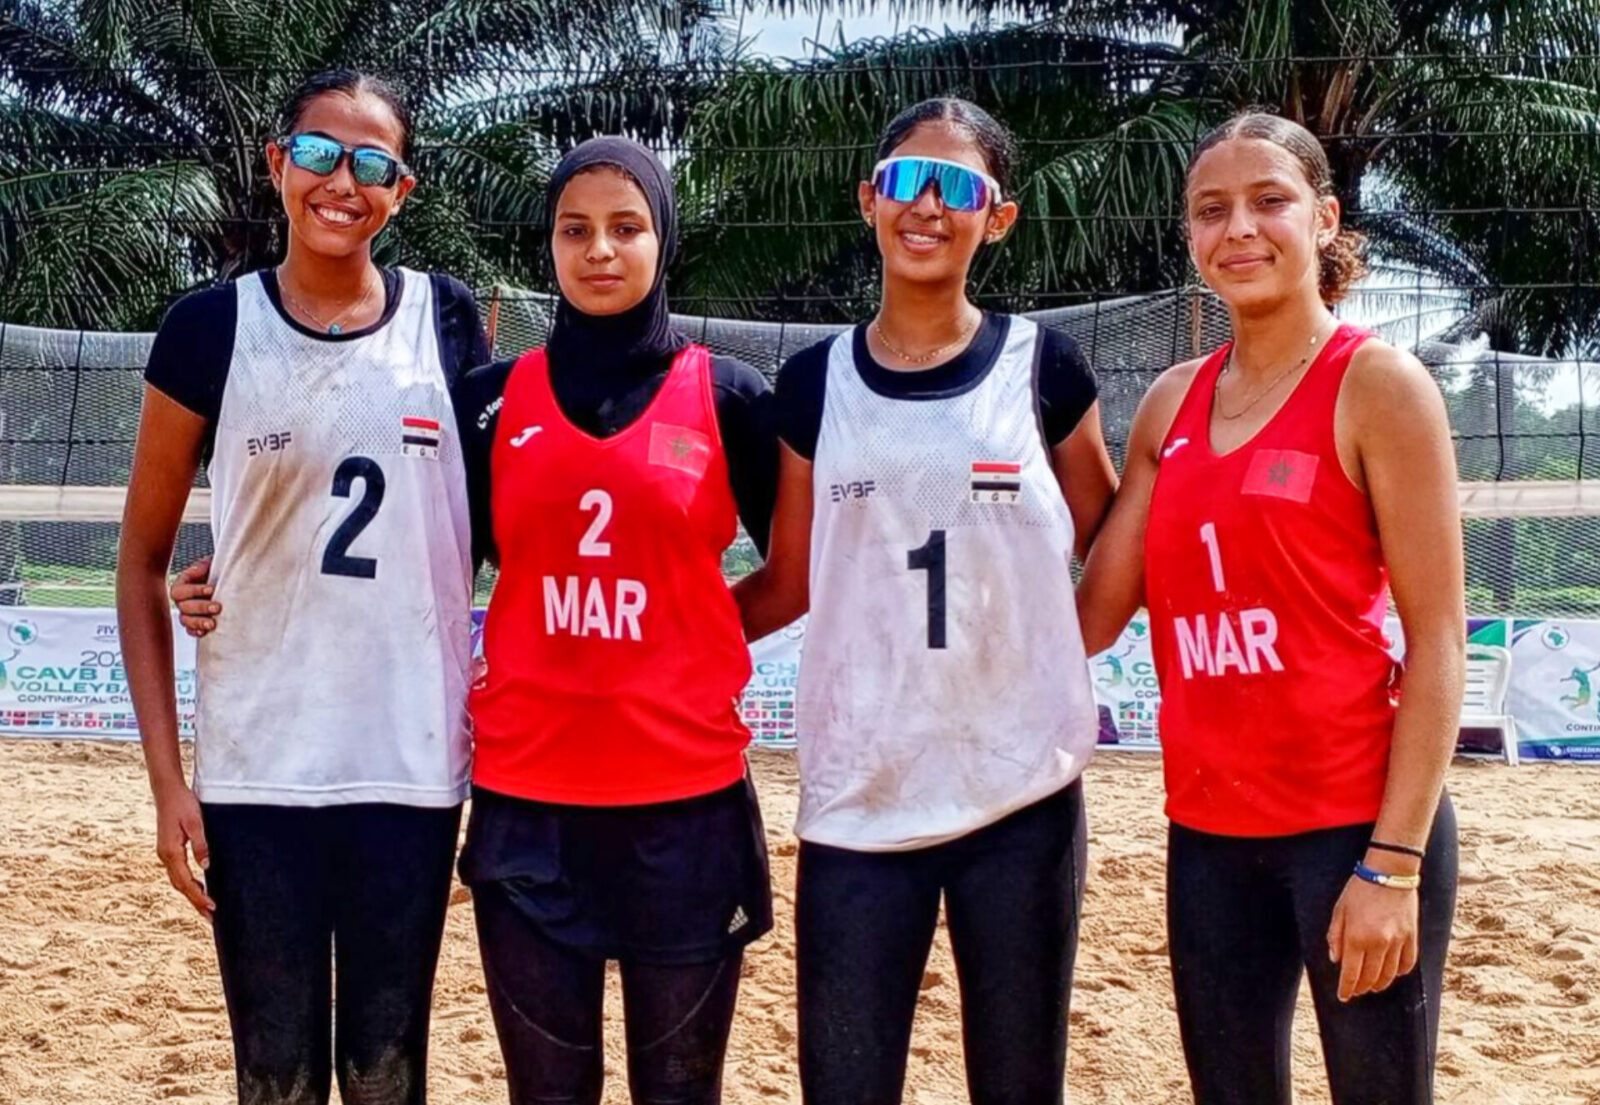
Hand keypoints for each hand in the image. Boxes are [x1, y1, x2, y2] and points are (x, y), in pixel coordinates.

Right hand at [154, 782, 214, 917]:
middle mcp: (165, 856)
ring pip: (178, 880)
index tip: (212, 907)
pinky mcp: (169, 849)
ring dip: (191, 894)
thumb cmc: (183, 804)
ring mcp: (165, 853)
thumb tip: (206, 866)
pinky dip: (188, 883)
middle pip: (180, 886)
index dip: (198, 896)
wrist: (167, 791)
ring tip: (206, 907)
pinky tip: (198, 887)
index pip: (185, 882)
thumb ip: (201, 844)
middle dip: (195, 902)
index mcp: (171, 852)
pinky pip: (178, 872)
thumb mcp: (196, 823)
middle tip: (211, 917)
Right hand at [171, 557, 219, 637]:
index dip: (194, 590)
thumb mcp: (210, 564)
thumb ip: (205, 565)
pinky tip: (204, 632)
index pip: (180, 590)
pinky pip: (190, 630)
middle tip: (217, 607)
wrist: (225, 581)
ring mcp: (186, 613)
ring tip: (212, 624)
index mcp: (182, 584)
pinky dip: (196, 632)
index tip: (212, 589)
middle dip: (201, 607)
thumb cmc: (216, 571)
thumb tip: (202, 568)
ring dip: (198, 622)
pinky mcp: (194, 623)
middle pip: (184, 607)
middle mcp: (182, 600)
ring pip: (186, 620)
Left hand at [1326, 864, 1418, 1001]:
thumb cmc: (1359, 890)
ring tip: (1372, 986)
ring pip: (1389, 975)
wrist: (1389, 873)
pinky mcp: (1412, 937)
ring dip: (1379, 984)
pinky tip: (1392, 974)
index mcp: (1357, 937)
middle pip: (1370, 977)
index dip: (1346, 988)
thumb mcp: (1339, 910)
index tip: (1343, 997)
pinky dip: (1399, 973)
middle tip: (1356, 991)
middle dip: (1361, 988)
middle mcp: (1379, 943)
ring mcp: (1398, 942)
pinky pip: (1408, 964)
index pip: (1351, 973)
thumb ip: (1336, 936)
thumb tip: (1336, 959)